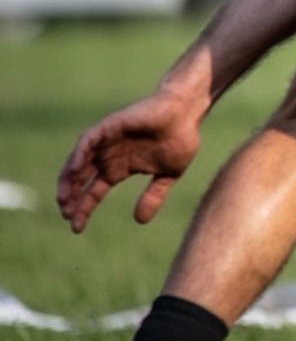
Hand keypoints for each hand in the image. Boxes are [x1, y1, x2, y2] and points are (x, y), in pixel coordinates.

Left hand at [56, 84, 205, 232]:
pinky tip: (74, 170)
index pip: (94, 191)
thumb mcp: (168, 174)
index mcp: (119, 168)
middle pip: (79, 179)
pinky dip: (78, 155)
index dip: (84, 208)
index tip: (76, 228)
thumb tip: (140, 220)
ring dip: (68, 179)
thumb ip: (154, 196)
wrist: (187, 112)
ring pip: (78, 161)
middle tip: (66, 215)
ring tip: (64, 198)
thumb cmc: (180, 139)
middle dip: (70, 197)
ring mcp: (107, 141)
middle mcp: (108, 156)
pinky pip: (87, 141)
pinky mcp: (110, 126)